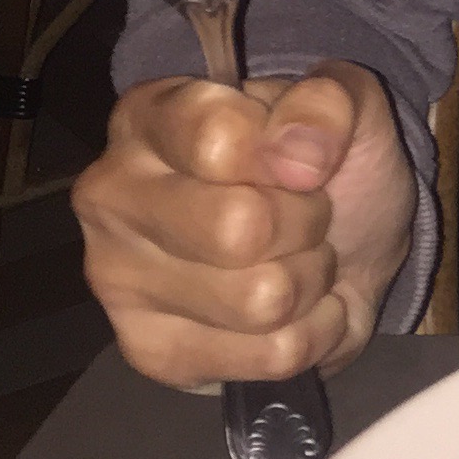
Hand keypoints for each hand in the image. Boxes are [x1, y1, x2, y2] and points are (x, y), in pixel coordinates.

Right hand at [73, 63, 418, 387]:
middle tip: (307, 215)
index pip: (220, 140)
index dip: (289, 156)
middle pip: (238, 228)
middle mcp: (111, 195)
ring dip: (311, 279)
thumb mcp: (348, 105)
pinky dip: (314, 331)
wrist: (343, 244)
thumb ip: (327, 103)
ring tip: (299, 257)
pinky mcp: (151, 353)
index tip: (303, 161)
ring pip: (262, 300)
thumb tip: (300, 156)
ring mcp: (119, 282)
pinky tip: (295, 308)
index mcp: (148, 116)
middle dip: (306, 223)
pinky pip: (273, 355)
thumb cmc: (325, 165)